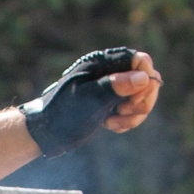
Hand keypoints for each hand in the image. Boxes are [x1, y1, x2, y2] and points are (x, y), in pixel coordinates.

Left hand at [17, 47, 161, 157]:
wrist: (46, 131)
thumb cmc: (63, 112)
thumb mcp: (89, 98)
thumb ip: (115, 86)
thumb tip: (143, 77)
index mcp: (103, 63)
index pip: (140, 61)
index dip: (145, 80)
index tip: (133, 99)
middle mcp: (111, 72)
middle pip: (147, 80)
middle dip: (141, 100)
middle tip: (123, 111)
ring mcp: (113, 89)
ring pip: (143, 98)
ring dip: (134, 115)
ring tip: (112, 122)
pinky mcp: (112, 104)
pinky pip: (134, 111)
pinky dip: (127, 121)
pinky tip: (109, 125)